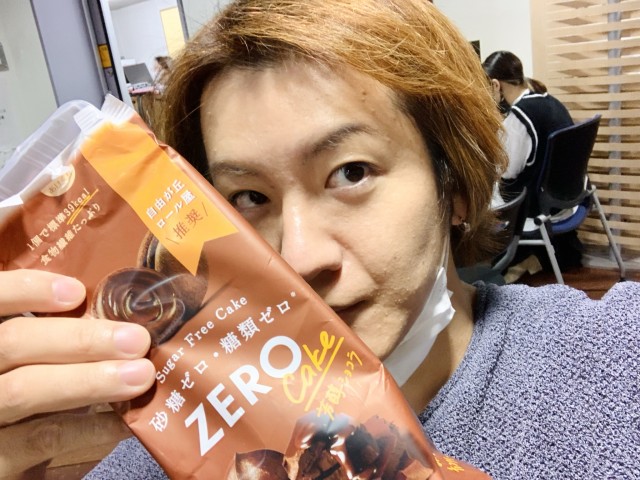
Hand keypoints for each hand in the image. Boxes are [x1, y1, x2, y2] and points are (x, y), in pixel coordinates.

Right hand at [0, 270, 154, 477]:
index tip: (76, 291)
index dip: (25, 289)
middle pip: (13, 343)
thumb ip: (51, 336)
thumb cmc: (27, 393)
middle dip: (79, 339)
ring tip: (140, 375)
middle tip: (136, 340)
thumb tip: (113, 313)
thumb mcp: (30, 358)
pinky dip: (88, 428)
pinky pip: (41, 438)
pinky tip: (123, 420)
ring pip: (24, 391)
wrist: (10, 454)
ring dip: (89, 380)